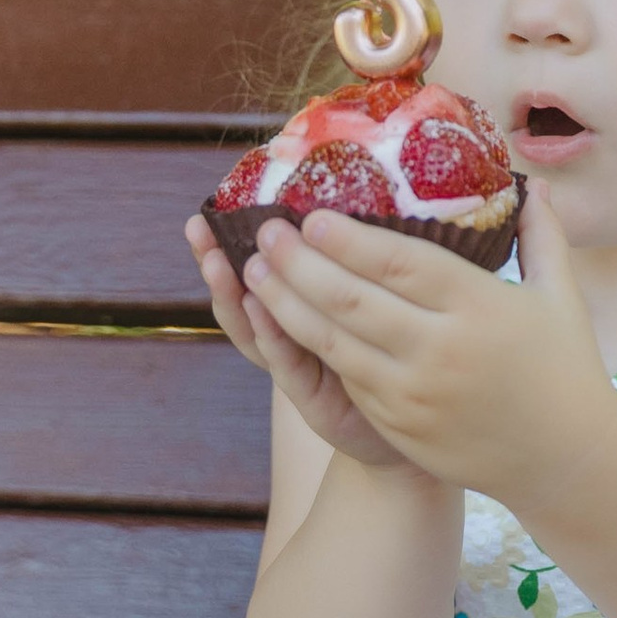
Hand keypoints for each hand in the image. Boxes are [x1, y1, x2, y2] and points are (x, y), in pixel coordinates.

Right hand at [185, 215, 415, 473]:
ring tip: (217, 261)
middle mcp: (291, 334)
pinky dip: (270, 335)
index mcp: (305, 305)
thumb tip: (367, 187)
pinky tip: (258, 307)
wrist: (417, 430)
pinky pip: (287, 364)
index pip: (264, 267)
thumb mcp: (379, 297)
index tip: (215, 204)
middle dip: (218, 260)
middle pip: (243, 293)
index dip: (236, 237)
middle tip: (199, 228)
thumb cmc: (400, 354)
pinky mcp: (311, 400)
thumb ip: (361, 259)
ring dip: (233, 294)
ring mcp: (297, 368)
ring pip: (255, 329)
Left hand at [235, 184, 616, 505]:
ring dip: (287, 304)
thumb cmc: (564, 368)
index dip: (349, 240)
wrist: (564, 460)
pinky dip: (309, 347)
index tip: (311, 215)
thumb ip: (541, 235)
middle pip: (353, 300)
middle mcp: (441, 349)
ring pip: (335, 342)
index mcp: (479, 306)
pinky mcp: (400, 425)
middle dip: (300, 264)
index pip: (401, 264)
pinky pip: (346, 378)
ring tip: (255, 271)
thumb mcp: (561, 297)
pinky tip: (286, 321)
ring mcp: (414, 393)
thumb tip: (531, 182)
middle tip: (266, 232)